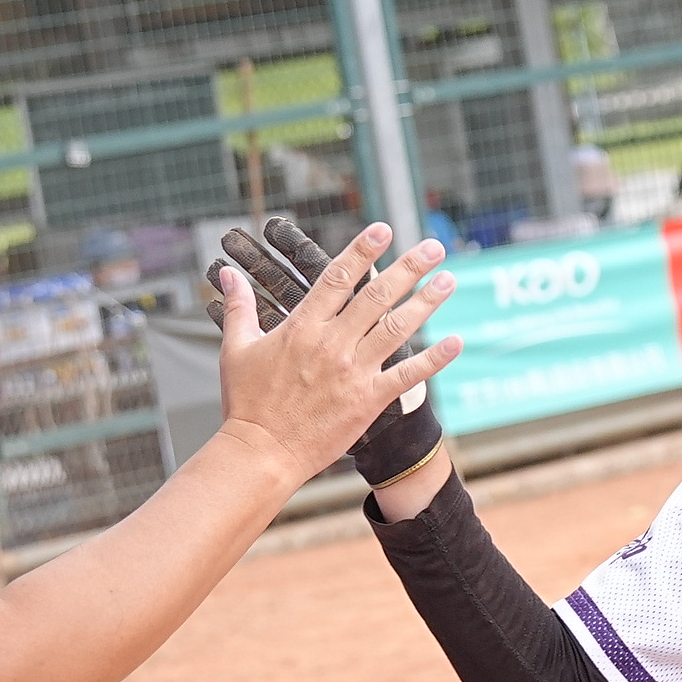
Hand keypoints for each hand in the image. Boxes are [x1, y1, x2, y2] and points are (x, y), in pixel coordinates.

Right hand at [209, 219, 455, 485]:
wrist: (261, 452)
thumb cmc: (246, 403)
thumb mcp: (235, 348)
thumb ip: (239, 307)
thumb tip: (226, 274)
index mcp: (302, 327)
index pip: (337, 277)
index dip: (362, 250)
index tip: (383, 229)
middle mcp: (332, 344)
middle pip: (377, 296)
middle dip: (409, 268)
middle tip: (434, 248)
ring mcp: (353, 371)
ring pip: (398, 328)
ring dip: (427, 303)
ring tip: (449, 281)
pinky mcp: (368, 400)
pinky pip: (408, 375)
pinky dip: (434, 359)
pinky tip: (456, 342)